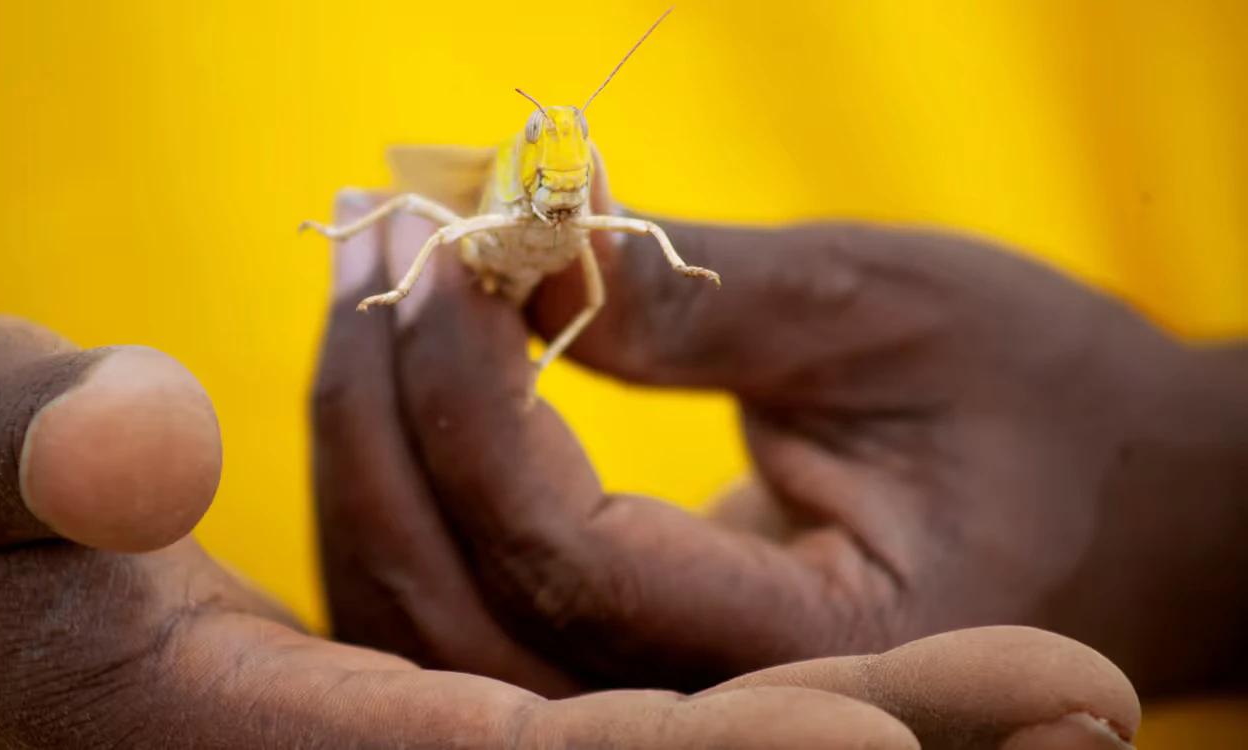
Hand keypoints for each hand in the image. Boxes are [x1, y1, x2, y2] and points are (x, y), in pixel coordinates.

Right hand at [0, 316, 1010, 749]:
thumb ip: (7, 449)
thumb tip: (149, 439)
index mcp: (231, 742)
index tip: (878, 741)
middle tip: (1084, 709)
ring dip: (855, 730)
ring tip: (1064, 704)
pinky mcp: (412, 725)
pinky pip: (606, 727)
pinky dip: (753, 712)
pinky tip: (889, 691)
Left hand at [311, 190, 1156, 747]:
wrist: (1102, 506)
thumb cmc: (1034, 401)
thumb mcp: (892, 315)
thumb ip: (697, 299)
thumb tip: (511, 243)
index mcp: (820, 660)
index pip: (564, 556)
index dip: (475, 395)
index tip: (451, 243)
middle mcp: (713, 725)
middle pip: (451, 611)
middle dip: (380, 411)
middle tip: (381, 233)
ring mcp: (645, 715)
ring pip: (419, 624)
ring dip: (366, 440)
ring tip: (374, 272)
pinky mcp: (606, 669)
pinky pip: (447, 602)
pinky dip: (401, 480)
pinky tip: (398, 362)